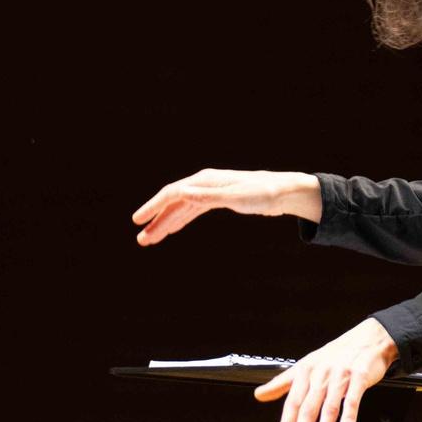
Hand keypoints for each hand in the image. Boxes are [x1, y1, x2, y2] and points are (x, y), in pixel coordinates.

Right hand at [131, 169, 320, 245]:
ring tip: (150, 239)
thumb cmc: (262, 194)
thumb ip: (208, 196)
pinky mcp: (217, 200)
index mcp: (204, 181)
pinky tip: (172, 229)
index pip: (172, 194)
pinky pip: (192, 211)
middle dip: (156, 221)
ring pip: (181, 209)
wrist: (283, 192)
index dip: (153, 207)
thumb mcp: (236, 197)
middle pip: (173, 203)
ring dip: (166, 223)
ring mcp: (210, 192)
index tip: (137, 221)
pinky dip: (180, 220)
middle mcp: (203, 184)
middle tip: (142, 240)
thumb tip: (181, 192)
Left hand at [256, 318, 396, 421]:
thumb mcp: (305, 366)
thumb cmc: (336, 355)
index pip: (293, 401)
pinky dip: (349, 418)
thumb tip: (259, 394)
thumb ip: (282, 383)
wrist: (368, 339)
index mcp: (306, 372)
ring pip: (329, 407)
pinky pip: (352, 400)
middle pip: (308, 408)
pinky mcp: (359, 378)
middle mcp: (321, 374)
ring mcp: (340, 376)